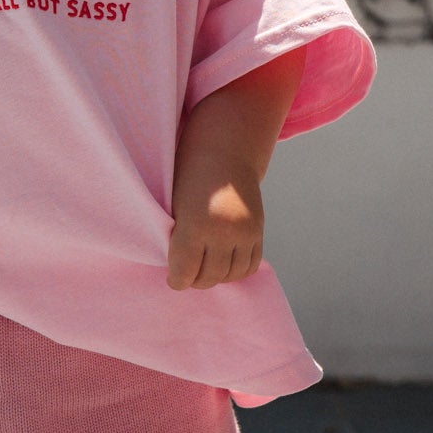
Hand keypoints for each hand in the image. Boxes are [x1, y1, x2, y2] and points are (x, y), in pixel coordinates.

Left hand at [166, 166, 264, 290]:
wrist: (225, 152)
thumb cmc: (189, 177)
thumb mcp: (174, 207)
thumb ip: (177, 241)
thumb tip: (181, 274)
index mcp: (194, 225)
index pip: (184, 273)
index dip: (176, 281)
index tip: (174, 279)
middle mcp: (223, 232)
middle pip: (209, 278)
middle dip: (195, 280)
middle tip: (188, 274)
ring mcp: (245, 233)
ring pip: (231, 275)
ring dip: (217, 277)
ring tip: (205, 268)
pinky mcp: (258, 231)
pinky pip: (250, 265)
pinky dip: (236, 270)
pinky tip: (224, 263)